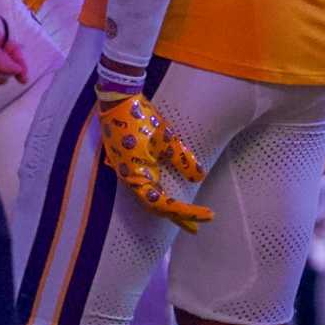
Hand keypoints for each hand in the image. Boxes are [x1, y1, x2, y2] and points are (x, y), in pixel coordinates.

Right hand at [95, 68, 210, 232]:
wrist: (117, 98)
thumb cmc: (140, 118)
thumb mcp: (166, 138)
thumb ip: (182, 160)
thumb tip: (199, 178)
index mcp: (135, 177)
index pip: (162, 205)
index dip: (185, 213)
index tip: (207, 215)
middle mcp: (129, 178)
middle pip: (155, 206)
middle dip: (177, 216)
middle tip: (199, 226)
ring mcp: (127, 171)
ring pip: (149, 197)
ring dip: (168, 207)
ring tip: (186, 217)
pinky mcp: (128, 162)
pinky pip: (145, 185)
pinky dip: (159, 193)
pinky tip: (167, 193)